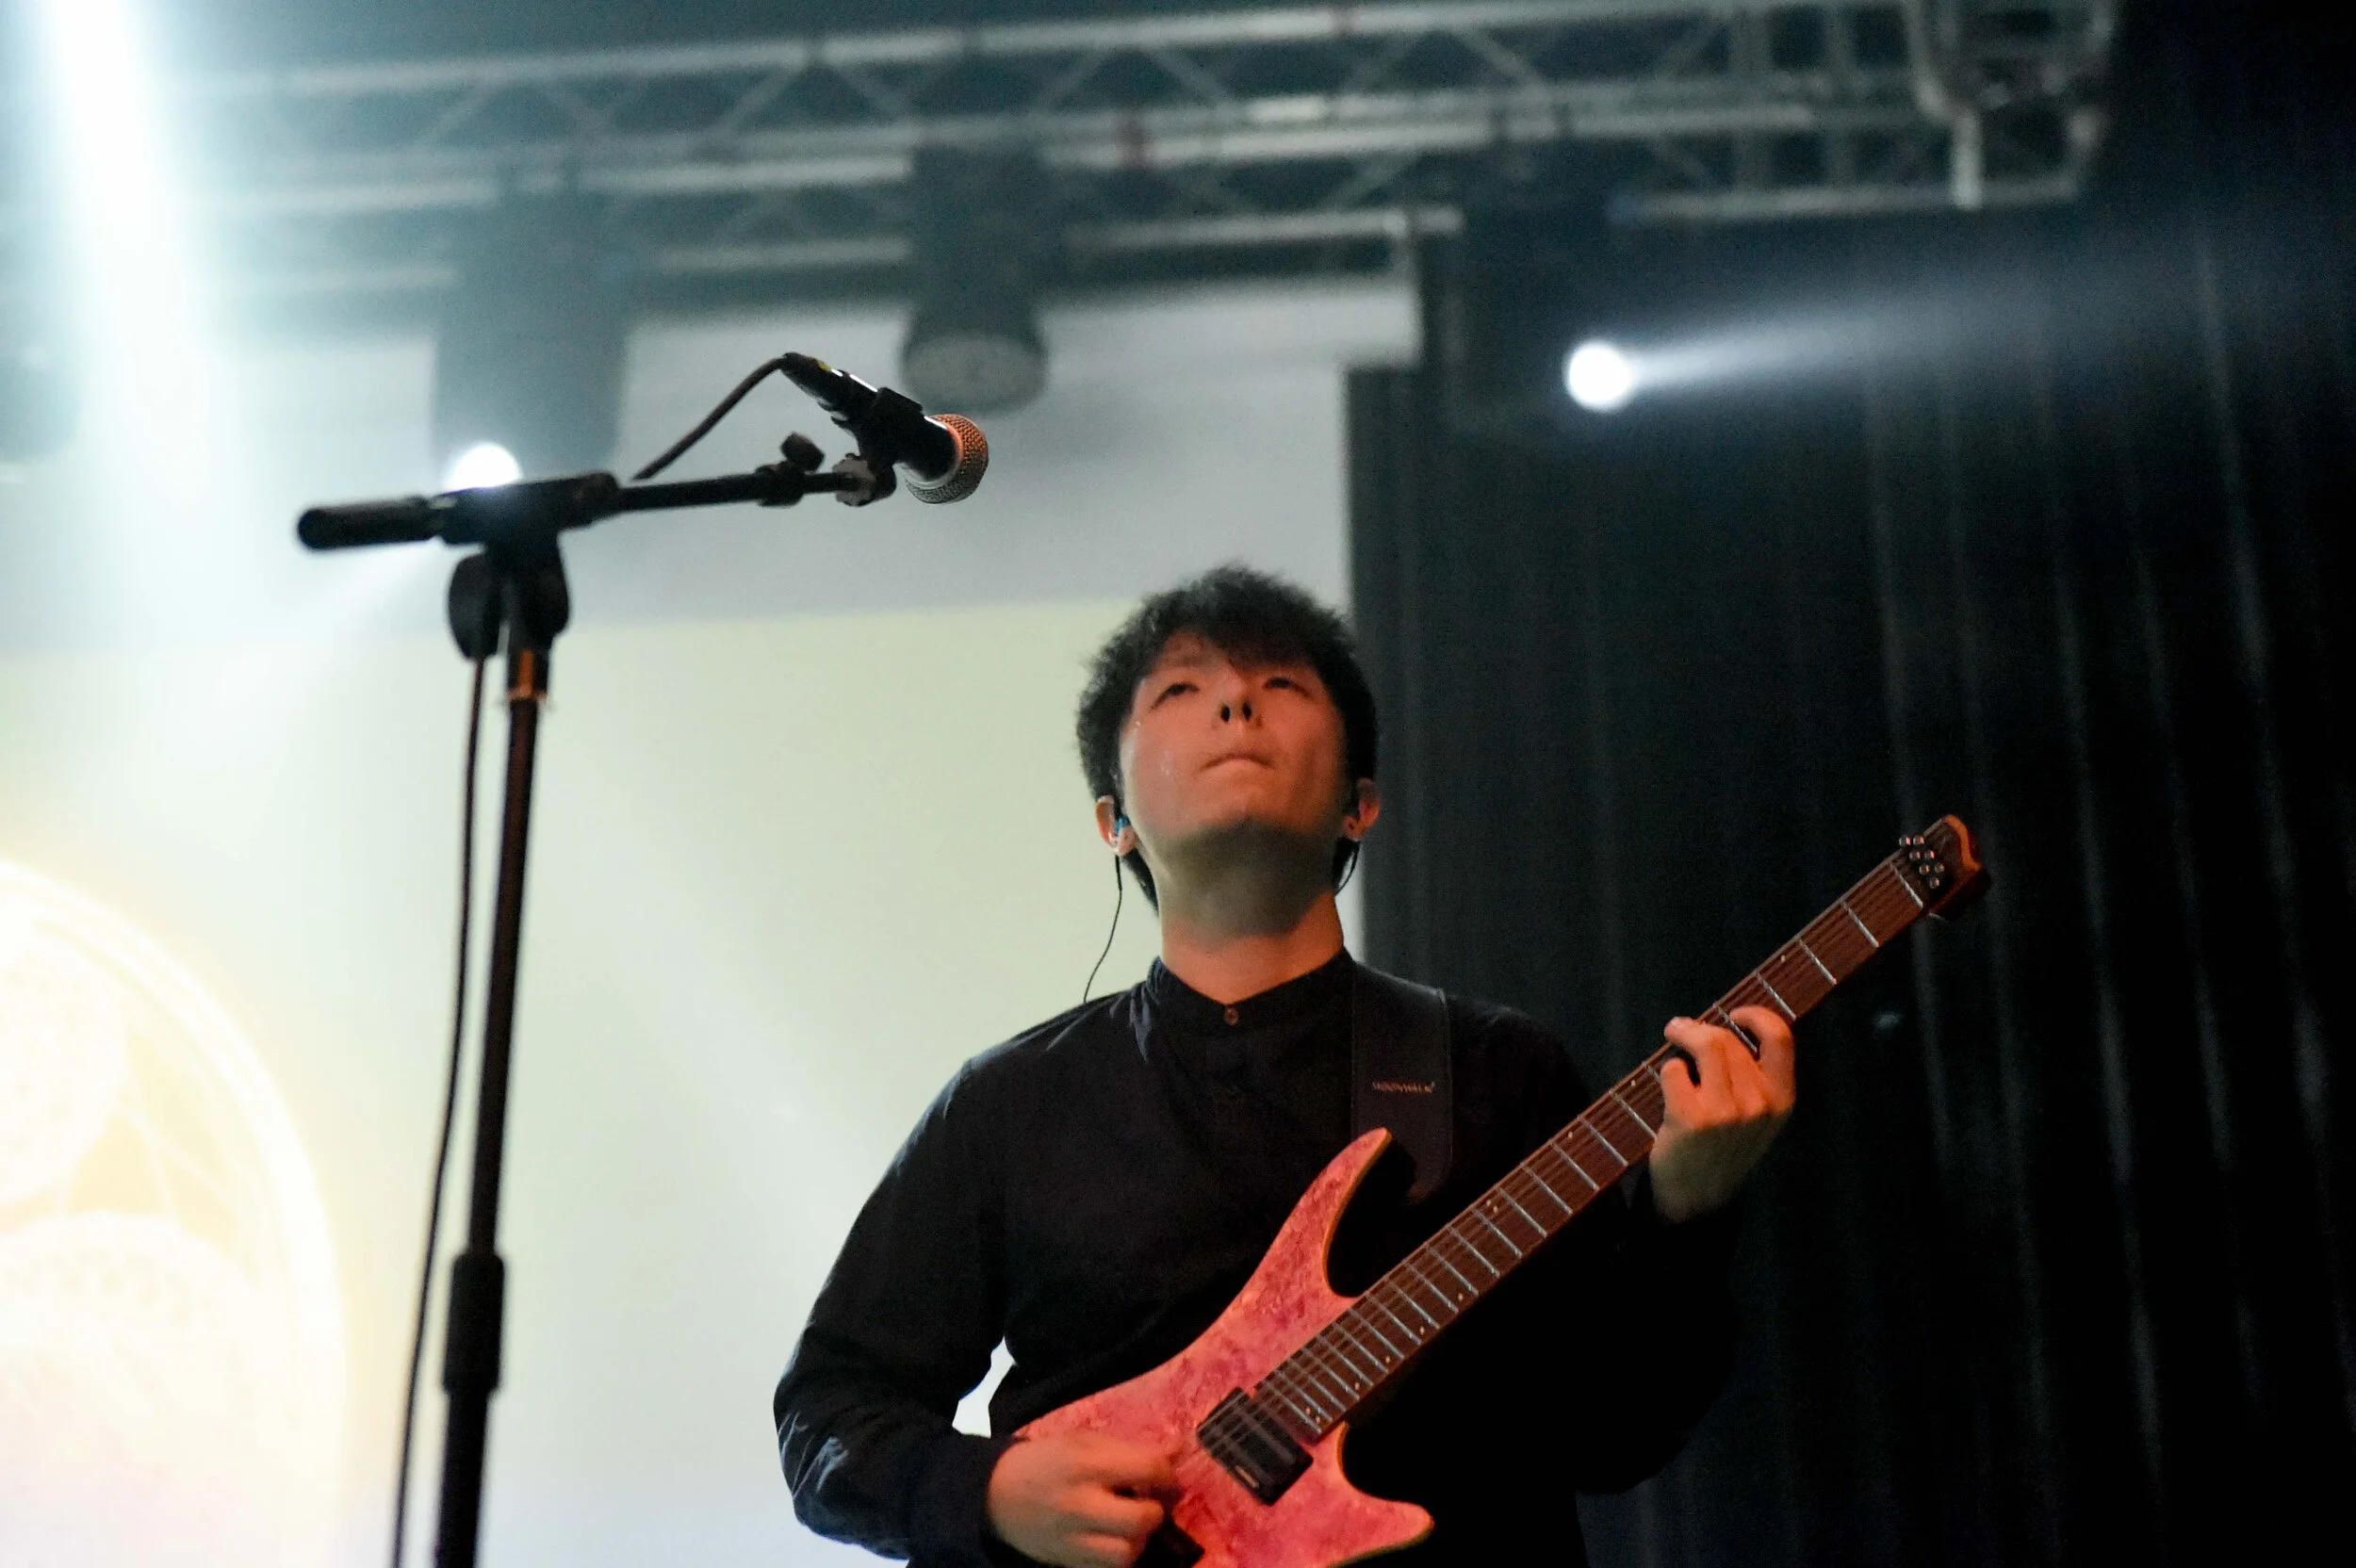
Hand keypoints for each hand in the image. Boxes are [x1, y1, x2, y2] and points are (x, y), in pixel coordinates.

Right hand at [986, 1431, 1176, 1567]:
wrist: (997, 1495)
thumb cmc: (1046, 1461)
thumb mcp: (1083, 1442)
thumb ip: (1129, 1449)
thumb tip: (1178, 1452)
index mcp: (1084, 1465)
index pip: (1147, 1470)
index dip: (1167, 1475)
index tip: (1166, 1477)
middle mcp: (1079, 1505)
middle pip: (1141, 1519)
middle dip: (1156, 1511)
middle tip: (1151, 1503)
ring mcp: (1072, 1540)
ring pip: (1127, 1554)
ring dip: (1139, 1539)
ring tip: (1132, 1525)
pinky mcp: (1068, 1563)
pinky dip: (1120, 1557)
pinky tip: (1115, 1540)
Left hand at [1648, 1006, 1795, 1222]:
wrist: (1698, 1198)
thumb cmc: (1723, 1148)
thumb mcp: (1758, 1118)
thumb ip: (1756, 1078)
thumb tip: (1731, 1025)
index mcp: (1782, 1100)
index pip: (1780, 1039)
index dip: (1757, 1015)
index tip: (1735, 1013)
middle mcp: (1759, 1104)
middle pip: (1728, 1039)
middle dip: (1700, 1028)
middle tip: (1682, 1029)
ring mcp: (1726, 1112)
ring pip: (1705, 1044)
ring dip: (1682, 1032)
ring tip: (1673, 1034)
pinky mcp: (1692, 1118)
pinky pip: (1674, 1069)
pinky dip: (1667, 1069)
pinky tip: (1668, 1084)